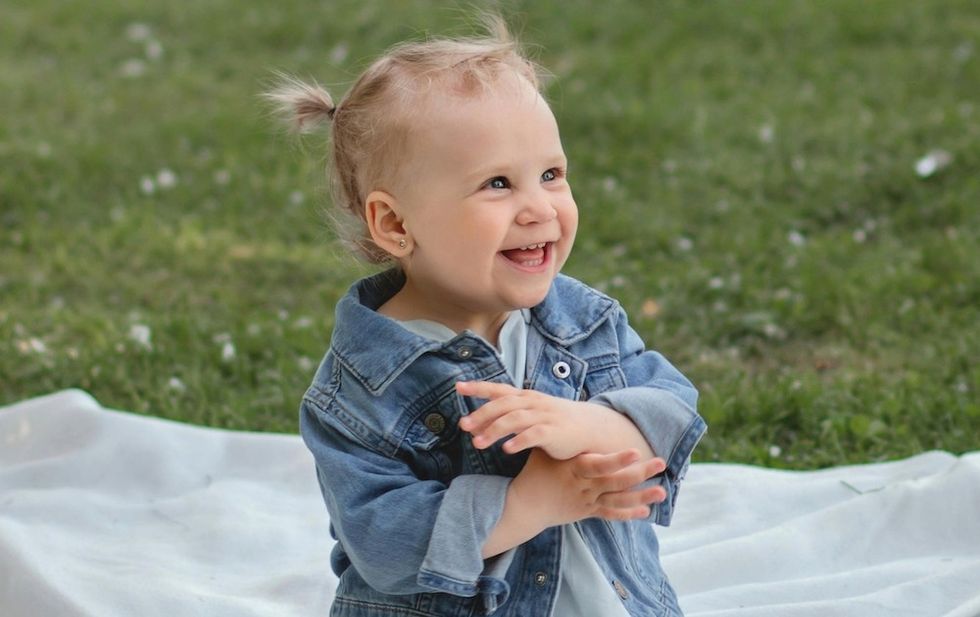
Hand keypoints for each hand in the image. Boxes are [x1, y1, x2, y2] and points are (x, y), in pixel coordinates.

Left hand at [457, 380, 604, 458]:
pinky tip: (506, 449)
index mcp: (525, 397)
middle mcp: (533, 403)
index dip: (478, 387)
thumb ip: (507, 415)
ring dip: (494, 430)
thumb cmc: (555, 422)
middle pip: (503, 405)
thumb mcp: (530, 414)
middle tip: (463, 426)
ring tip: (477, 443)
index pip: (499, 389)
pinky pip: (534, 435)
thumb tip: (476, 423)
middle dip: (481, 414)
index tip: (458, 387)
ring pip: (515, 419)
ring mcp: (544, 416)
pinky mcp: (554, 432)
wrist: (590, 428)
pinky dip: (519, 441)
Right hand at [513, 448, 667, 527]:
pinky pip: (611, 514)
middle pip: (615, 481)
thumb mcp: (544, 450)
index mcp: (575, 468)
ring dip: (641, 496)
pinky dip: (628, 514)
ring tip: (662, 491)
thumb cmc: (537, 470)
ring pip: (618, 500)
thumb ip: (556, 434)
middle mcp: (584, 486)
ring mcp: (588, 500)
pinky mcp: (589, 511)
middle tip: (660, 463)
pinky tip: (647, 511)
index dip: (617, 460)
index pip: (599, 464)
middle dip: (639, 473)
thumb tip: (555, 407)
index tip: (635, 451)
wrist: (526, 505)